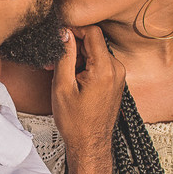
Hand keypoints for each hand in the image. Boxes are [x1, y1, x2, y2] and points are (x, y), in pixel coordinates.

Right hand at [51, 26, 124, 173]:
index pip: (93, 32)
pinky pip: (100, 64)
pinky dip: (85, 66)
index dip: (75, 29)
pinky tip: (71, 79)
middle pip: (94, 43)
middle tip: (54, 59)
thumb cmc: (76, 121)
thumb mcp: (62, 86)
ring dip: (77, 58)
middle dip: (73, 47)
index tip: (60, 34)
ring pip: (95, 53)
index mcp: (105, 69)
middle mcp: (116, 70)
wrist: (90, 144)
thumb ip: (64, 56)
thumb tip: (65, 33)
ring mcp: (118, 76)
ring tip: (60, 73)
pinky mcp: (116, 81)